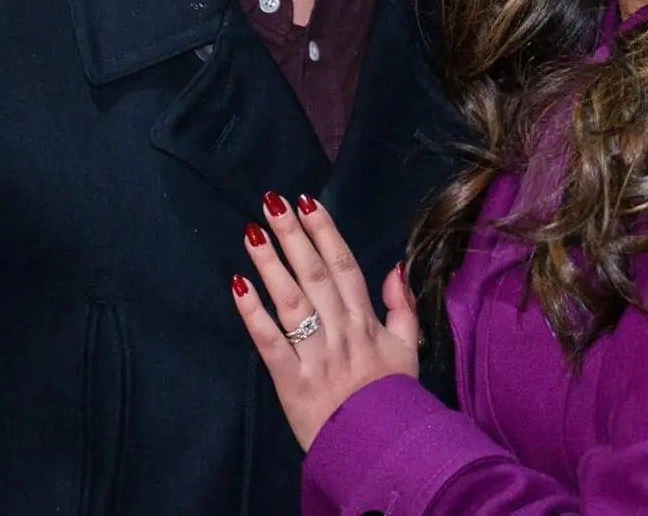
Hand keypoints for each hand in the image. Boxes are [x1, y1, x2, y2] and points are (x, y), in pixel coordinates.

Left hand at [232, 192, 419, 449]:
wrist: (379, 447)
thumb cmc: (392, 397)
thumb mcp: (409, 348)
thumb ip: (402, 306)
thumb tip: (396, 267)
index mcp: (366, 320)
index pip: (343, 265)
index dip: (325, 231)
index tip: (307, 201)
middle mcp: (340, 329)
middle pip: (314, 273)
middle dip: (293, 234)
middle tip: (271, 201)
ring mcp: (315, 353)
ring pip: (291, 299)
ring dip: (270, 262)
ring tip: (252, 231)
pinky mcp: (292, 379)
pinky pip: (270, 341)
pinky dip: (253, 313)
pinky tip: (239, 285)